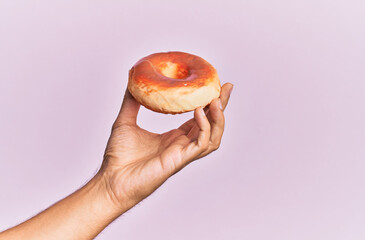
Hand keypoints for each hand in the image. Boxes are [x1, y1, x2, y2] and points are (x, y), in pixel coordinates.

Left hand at [99, 83, 232, 210]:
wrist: (111, 180)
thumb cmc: (118, 156)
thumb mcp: (125, 121)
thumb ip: (131, 101)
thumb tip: (132, 79)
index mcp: (174, 137)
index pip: (199, 118)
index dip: (209, 103)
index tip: (213, 84)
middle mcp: (182, 145)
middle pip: (211, 124)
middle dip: (221, 106)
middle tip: (227, 87)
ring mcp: (182, 153)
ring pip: (212, 136)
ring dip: (218, 119)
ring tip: (217, 100)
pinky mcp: (179, 160)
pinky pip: (200, 143)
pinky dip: (204, 127)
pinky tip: (199, 112)